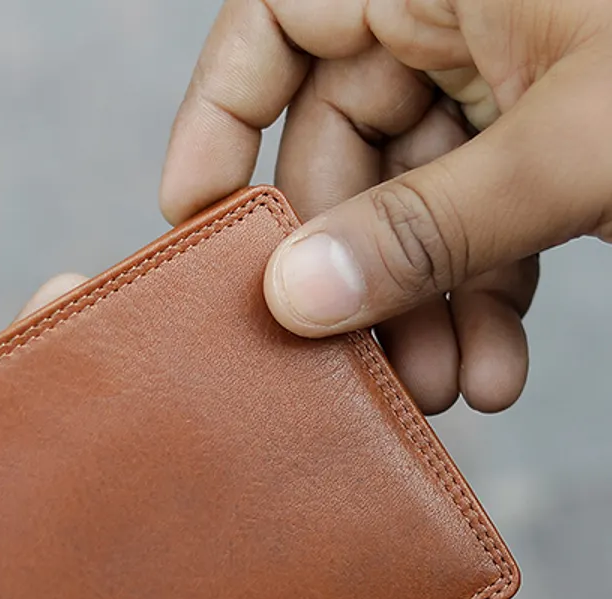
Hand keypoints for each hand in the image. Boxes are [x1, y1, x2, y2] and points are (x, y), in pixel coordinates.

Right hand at [162, 0, 611, 413]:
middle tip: (353, 361)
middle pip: (335, 144)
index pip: (277, 19)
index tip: (197, 219)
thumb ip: (430, 225)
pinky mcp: (544, 133)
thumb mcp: (573, 146)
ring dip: (417, 307)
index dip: (218, 115)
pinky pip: (477, 219)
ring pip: (407, 201)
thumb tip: (296, 297)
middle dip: (351, 270)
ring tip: (438, 388)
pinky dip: (480, 297)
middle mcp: (455, 13)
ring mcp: (504, 73)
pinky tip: (492, 366)